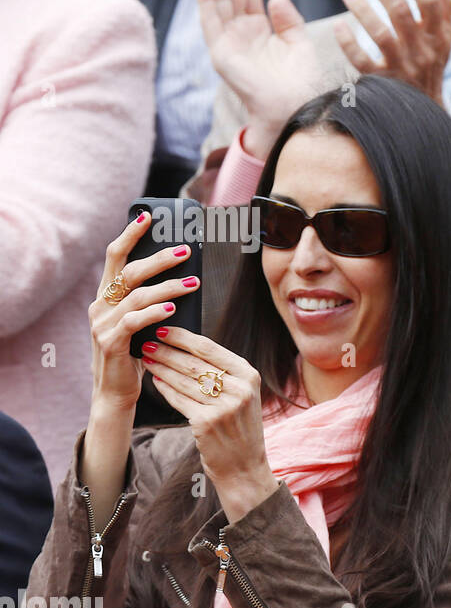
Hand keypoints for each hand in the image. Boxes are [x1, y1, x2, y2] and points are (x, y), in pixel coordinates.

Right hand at [89, 214, 200, 414]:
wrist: (115, 391)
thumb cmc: (135, 353)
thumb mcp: (140, 322)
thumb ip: (150, 301)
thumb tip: (183, 275)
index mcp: (106, 296)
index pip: (114, 257)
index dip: (129, 235)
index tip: (147, 216)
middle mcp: (100, 305)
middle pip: (129, 271)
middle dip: (159, 258)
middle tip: (186, 250)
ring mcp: (102, 324)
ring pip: (137, 295)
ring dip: (168, 287)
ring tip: (193, 282)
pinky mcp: (111, 342)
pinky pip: (133, 321)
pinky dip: (154, 312)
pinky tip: (173, 308)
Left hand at [141, 327, 277, 522]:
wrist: (244, 466)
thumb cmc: (240, 428)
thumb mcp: (243, 396)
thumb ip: (224, 373)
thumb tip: (189, 346)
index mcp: (249, 376)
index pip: (210, 348)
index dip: (183, 337)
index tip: (163, 329)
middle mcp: (239, 389)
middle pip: (193, 362)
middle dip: (166, 350)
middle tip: (145, 342)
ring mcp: (223, 406)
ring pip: (182, 380)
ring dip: (160, 367)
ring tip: (146, 358)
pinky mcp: (206, 422)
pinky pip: (178, 399)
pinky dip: (164, 388)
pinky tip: (155, 381)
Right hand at [196, 0, 327, 158]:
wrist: (298, 107)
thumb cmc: (302, 82)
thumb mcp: (299, 43)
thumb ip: (288, 19)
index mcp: (259, 30)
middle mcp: (241, 34)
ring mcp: (229, 43)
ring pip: (220, 2)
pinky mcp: (221, 55)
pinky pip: (211, 23)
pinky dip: (206, 1)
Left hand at [336, 0, 450, 107]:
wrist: (424, 114)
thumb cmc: (430, 67)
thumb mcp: (443, 40)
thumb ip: (443, 8)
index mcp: (439, 37)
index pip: (429, 0)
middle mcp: (423, 52)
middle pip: (400, 11)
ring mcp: (402, 68)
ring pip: (380, 34)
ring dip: (361, 9)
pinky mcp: (383, 82)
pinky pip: (362, 62)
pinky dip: (348, 43)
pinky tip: (339, 26)